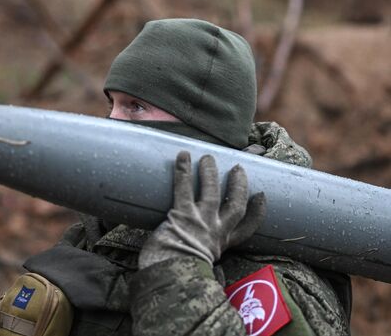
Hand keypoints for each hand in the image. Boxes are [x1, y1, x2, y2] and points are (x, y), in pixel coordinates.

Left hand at [138, 151, 265, 267]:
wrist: (172, 277)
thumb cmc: (180, 274)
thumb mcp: (201, 268)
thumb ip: (203, 260)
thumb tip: (200, 264)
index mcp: (221, 245)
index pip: (247, 228)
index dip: (257, 211)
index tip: (260, 197)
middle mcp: (216, 231)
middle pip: (235, 204)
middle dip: (239, 185)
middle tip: (239, 168)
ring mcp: (201, 221)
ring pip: (211, 191)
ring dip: (210, 172)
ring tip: (208, 157)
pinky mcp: (182, 214)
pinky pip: (184, 188)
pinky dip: (183, 171)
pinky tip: (182, 155)